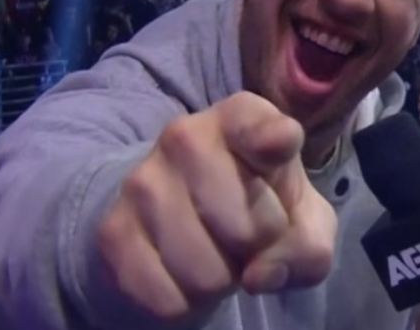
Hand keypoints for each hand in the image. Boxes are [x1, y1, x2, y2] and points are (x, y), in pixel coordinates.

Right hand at [96, 91, 335, 321]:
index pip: (259, 124)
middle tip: (246, 233)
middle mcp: (184, 136)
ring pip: (207, 273)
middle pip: (248, 228)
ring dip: (222, 278)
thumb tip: (259, 275)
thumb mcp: (300, 215)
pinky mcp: (113, 230)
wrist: (174, 210)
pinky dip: (186, 301)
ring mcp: (143, 181)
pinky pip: (169, 299)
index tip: (280, 144)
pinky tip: (183, 268)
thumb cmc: (255, 202)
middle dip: (257, 249)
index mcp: (237, 117)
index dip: (277, 140)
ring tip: (216, 249)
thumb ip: (306, 243)